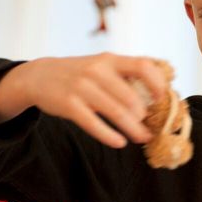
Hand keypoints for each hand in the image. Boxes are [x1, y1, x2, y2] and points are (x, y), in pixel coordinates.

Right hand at [0, 53, 168, 148]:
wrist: (39, 76)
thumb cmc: (79, 73)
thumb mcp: (100, 64)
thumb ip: (124, 74)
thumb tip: (159, 92)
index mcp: (109, 59)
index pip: (143, 66)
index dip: (157, 83)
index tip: (162, 99)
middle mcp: (97, 70)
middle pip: (132, 97)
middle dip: (145, 116)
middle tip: (151, 128)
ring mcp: (82, 87)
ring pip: (117, 113)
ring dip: (133, 129)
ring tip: (142, 137)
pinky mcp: (69, 105)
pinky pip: (94, 124)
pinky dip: (110, 136)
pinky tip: (119, 142)